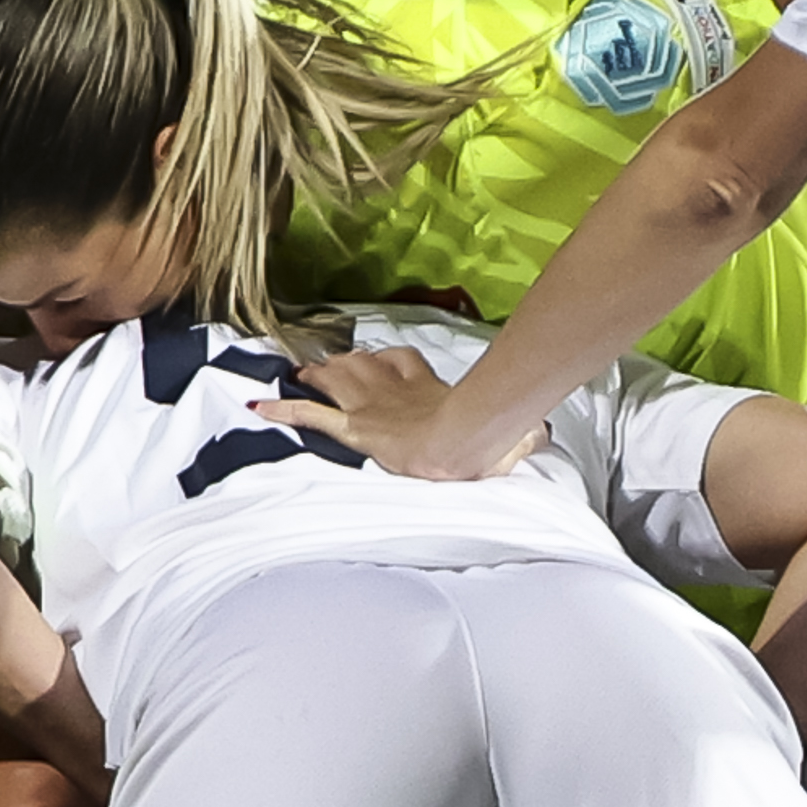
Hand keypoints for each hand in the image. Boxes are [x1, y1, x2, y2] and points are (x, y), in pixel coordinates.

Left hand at [259, 340, 526, 483]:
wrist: (464, 443)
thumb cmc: (485, 438)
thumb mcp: (509, 435)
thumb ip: (522, 434)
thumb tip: (543, 433)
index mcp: (429, 388)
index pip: (405, 364)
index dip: (390, 364)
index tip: (383, 364)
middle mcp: (396, 389)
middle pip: (363, 365)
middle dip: (344, 364)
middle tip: (326, 365)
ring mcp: (372, 405)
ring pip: (334, 381)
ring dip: (315, 378)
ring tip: (298, 376)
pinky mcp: (354, 426)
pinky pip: (312, 414)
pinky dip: (285, 410)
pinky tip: (262, 407)